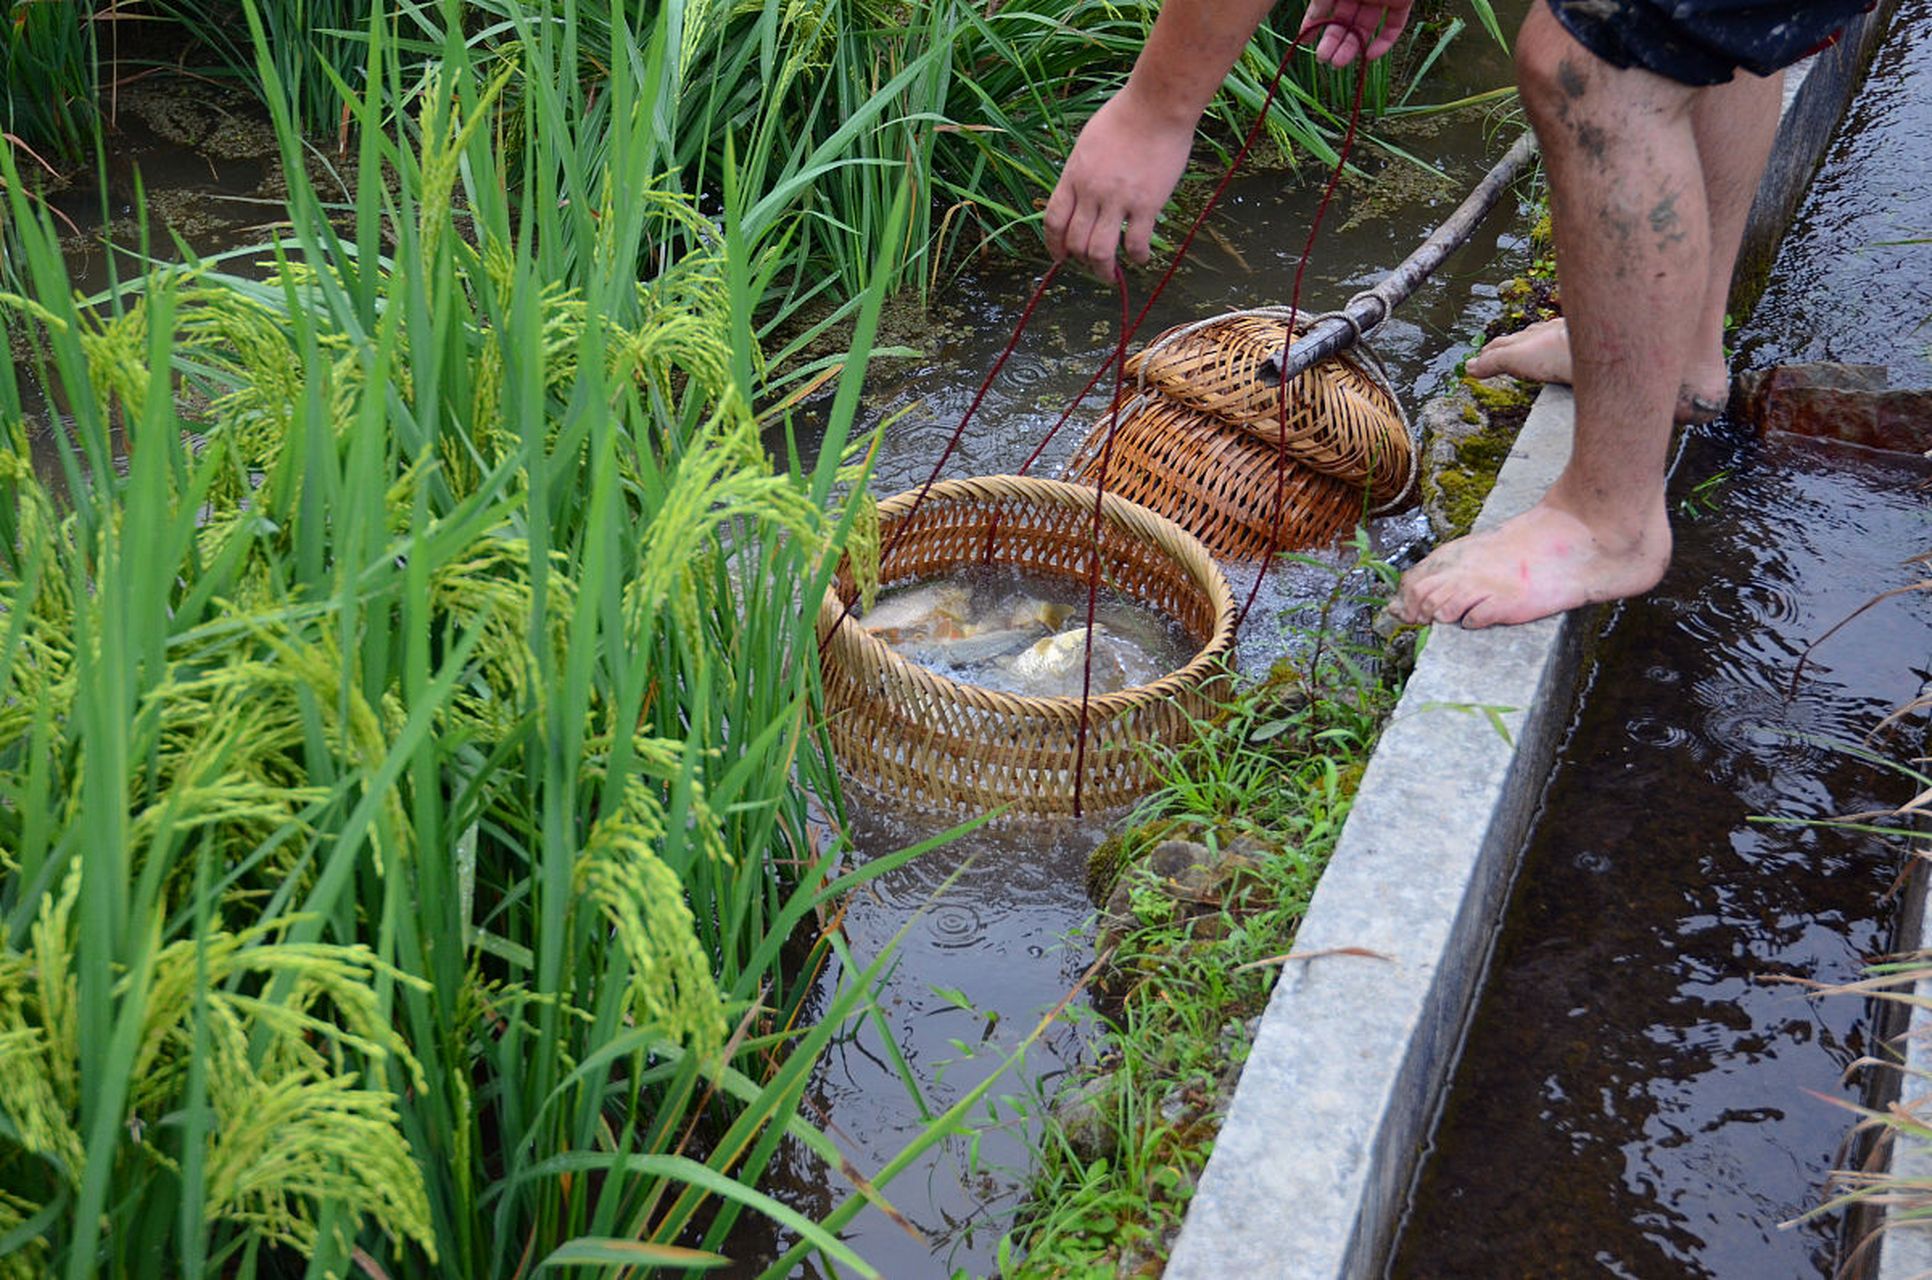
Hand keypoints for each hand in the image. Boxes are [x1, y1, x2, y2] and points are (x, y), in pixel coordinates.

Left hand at [1043, 88, 1196, 281]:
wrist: (1156, 105)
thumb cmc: (1125, 116)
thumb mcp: (1088, 143)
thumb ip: (1082, 173)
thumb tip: (1081, 197)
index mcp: (1073, 175)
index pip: (1052, 221)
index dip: (1053, 245)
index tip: (1060, 257)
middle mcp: (1090, 192)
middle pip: (1074, 242)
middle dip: (1080, 261)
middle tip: (1091, 265)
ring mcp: (1117, 200)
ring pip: (1099, 251)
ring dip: (1103, 270)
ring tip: (1110, 275)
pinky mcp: (1146, 204)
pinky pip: (1135, 244)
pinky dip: (1137, 257)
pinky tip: (1142, 258)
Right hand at [1298, 0, 1412, 66]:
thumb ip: (1320, 3)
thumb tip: (1308, 25)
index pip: (1324, 8)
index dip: (1314, 25)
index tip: (1304, 41)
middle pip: (1344, 22)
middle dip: (1333, 42)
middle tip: (1324, 59)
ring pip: (1365, 28)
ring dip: (1352, 48)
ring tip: (1338, 63)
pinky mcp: (1401, 1)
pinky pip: (1393, 26)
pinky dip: (1383, 43)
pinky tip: (1368, 56)